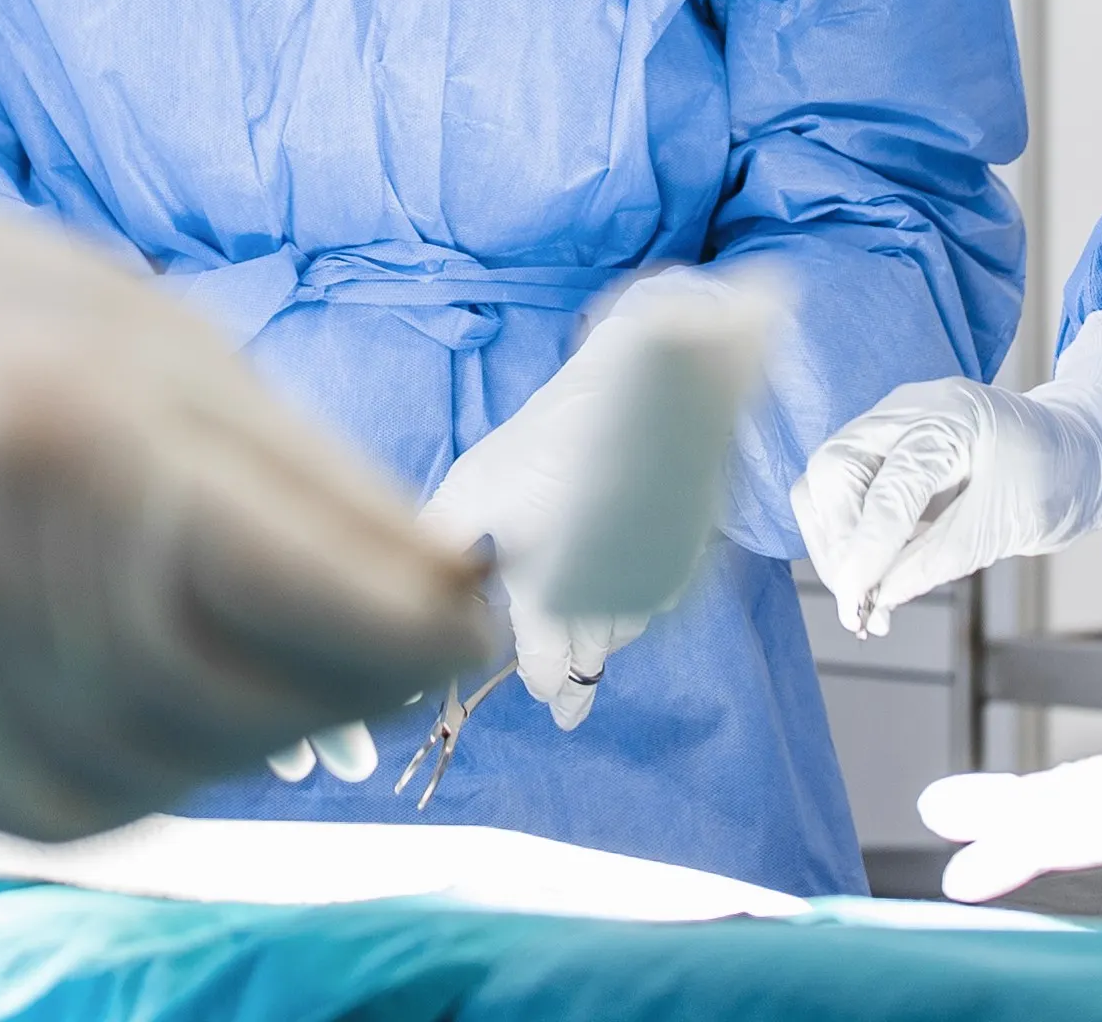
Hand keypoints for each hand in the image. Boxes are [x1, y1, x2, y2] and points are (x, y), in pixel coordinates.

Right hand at [0, 181, 502, 836]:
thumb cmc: (11, 316)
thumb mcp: (174, 350)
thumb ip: (316, 485)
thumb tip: (456, 599)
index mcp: (69, 430)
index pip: (290, 590)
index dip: (408, 637)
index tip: (470, 639)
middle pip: (223, 699)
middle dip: (340, 693)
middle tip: (394, 662)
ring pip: (142, 776)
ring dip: (243, 742)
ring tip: (272, 670)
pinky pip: (44, 804)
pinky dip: (136, 778)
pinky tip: (160, 705)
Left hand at [417, 271, 789, 729]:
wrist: (642, 394)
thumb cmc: (548, 439)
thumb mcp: (477, 484)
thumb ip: (444, 536)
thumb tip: (419, 569)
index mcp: (551, 595)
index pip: (546, 664)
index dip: (543, 680)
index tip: (543, 695)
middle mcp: (604, 603)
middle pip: (589, 656)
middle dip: (573, 673)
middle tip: (567, 708)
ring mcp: (649, 582)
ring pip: (623, 630)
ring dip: (603, 639)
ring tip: (589, 652)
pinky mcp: (682, 557)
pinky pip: (654, 600)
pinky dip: (634, 605)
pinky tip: (621, 598)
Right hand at [789, 317, 1101, 636]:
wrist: (1076, 451)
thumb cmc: (1055, 478)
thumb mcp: (1008, 525)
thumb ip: (939, 558)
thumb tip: (878, 595)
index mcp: (953, 417)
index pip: (890, 486)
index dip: (867, 549)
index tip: (857, 602)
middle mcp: (910, 410)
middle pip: (834, 468)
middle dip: (838, 541)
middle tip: (858, 601)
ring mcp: (893, 424)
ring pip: (826, 478)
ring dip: (834, 541)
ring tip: (862, 597)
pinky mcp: (886, 448)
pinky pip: (844, 489)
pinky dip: (848, 535)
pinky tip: (871, 578)